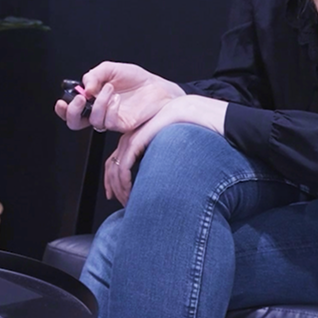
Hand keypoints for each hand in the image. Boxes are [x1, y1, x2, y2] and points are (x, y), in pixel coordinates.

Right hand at [55, 61, 184, 133]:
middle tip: (80, 99)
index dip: (63, 109)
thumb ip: (94, 75)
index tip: (62, 102)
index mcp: (93, 98)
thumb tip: (85, 87)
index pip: (72, 109)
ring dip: (99, 103)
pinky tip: (117, 98)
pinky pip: (109, 122)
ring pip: (94, 121)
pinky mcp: (122, 124)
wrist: (157, 87)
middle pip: (75, 123)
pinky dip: (110, 108)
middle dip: (73, 112)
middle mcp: (99, 111)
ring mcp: (110, 119)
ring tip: (109, 88)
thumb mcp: (111, 69)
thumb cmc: (136, 79)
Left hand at [104, 95, 228, 205]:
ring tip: (127, 201)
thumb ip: (162, 163)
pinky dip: (124, 178)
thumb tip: (158, 185)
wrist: (205, 116)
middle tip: (118, 201)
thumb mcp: (174, 152)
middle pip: (113, 162)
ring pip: (118, 164)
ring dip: (120, 186)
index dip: (113, 179)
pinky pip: (126, 160)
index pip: (118, 160)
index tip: (114, 195)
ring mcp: (137, 134)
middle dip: (112, 185)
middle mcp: (135, 135)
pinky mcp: (141, 136)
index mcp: (142, 137)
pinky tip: (130, 190)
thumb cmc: (197, 133)